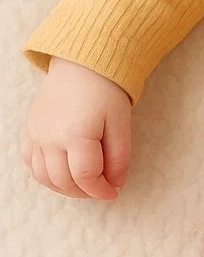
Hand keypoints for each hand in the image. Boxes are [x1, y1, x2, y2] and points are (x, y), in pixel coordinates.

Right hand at [22, 56, 131, 198]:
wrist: (81, 63)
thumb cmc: (105, 90)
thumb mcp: (121, 122)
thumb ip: (119, 156)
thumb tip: (115, 183)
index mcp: (76, 134)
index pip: (85, 177)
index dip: (100, 190)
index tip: (113, 193)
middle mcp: (50, 137)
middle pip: (63, 181)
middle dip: (84, 192)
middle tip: (101, 189)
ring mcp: (36, 134)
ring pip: (43, 177)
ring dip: (64, 187)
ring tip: (84, 184)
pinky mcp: (30, 130)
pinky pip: (31, 163)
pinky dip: (45, 174)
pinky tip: (63, 172)